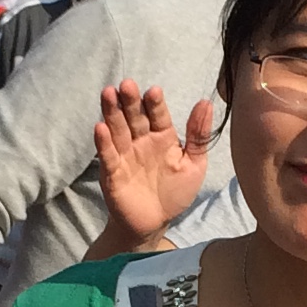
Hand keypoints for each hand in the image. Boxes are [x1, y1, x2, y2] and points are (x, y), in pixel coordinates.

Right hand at [93, 80, 216, 244]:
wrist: (154, 222)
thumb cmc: (175, 192)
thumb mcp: (194, 164)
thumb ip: (198, 136)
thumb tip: (206, 102)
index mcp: (162, 137)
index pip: (158, 115)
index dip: (155, 104)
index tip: (154, 91)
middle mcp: (141, 141)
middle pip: (134, 117)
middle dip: (130, 101)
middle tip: (126, 84)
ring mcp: (125, 155)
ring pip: (118, 130)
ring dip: (112, 112)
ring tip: (108, 93)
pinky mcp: (112, 172)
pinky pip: (107, 155)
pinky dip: (103, 142)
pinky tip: (100, 127)